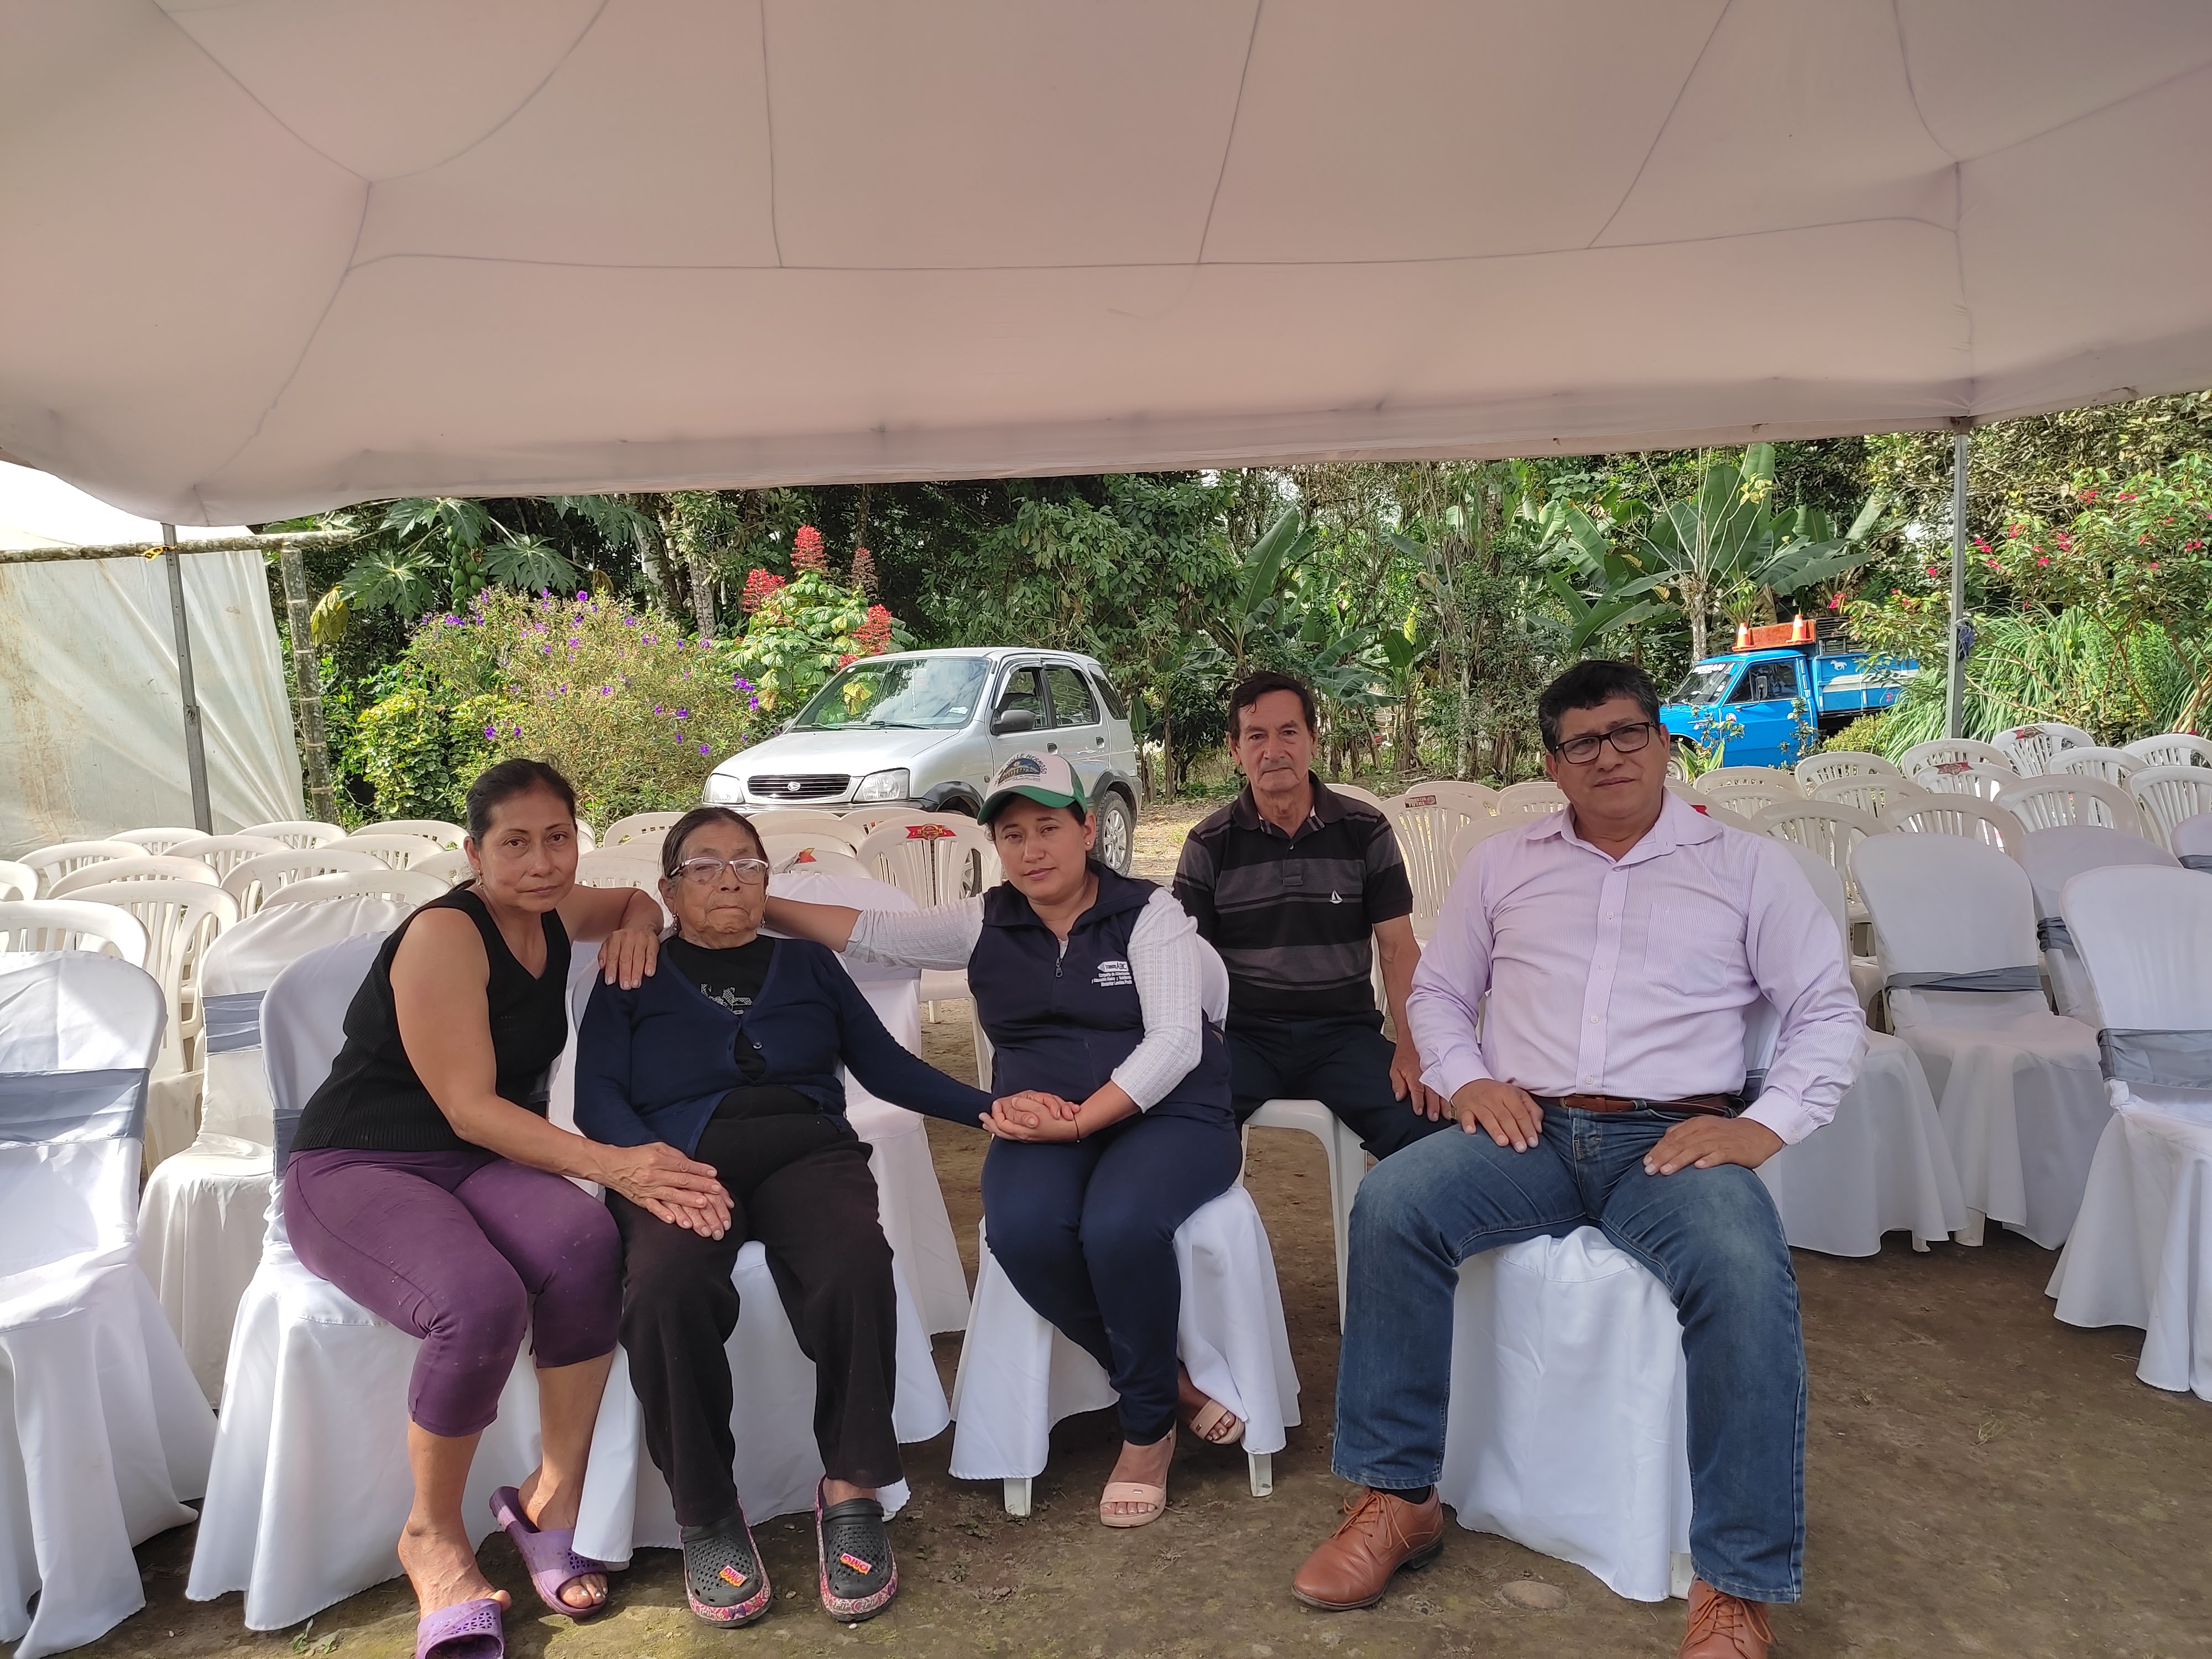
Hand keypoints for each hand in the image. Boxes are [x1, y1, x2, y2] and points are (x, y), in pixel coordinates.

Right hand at [599, 1142, 729, 1233]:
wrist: (612, 1167)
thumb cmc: (637, 1156)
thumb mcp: (657, 1148)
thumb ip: (675, 1156)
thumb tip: (692, 1165)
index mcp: (658, 1160)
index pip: (683, 1166)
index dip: (699, 1170)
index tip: (713, 1174)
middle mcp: (653, 1175)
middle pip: (680, 1181)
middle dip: (700, 1185)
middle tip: (715, 1190)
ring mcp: (647, 1189)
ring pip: (671, 1195)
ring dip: (688, 1200)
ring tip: (702, 1203)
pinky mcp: (641, 1200)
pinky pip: (653, 1208)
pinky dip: (664, 1213)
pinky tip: (674, 1219)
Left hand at [600, 920, 660, 988]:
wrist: (641, 924)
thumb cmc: (625, 939)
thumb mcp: (611, 942)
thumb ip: (604, 954)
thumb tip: (602, 966)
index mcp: (616, 938)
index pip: (612, 956)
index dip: (611, 969)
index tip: (611, 981)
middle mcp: (628, 938)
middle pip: (626, 957)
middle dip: (625, 973)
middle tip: (625, 985)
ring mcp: (641, 939)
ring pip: (639, 957)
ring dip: (637, 972)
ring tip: (635, 983)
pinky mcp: (653, 942)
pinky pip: (652, 954)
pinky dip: (650, 964)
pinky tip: (649, 973)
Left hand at [981, 1094, 1079, 1141]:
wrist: (1071, 1129)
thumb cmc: (1057, 1120)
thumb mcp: (1038, 1108)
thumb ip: (1023, 1105)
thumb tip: (1014, 1102)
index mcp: (1022, 1129)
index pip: (1001, 1124)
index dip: (995, 1114)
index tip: (994, 1105)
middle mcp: (1023, 1136)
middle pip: (1001, 1132)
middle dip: (990, 1124)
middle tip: (982, 1118)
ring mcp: (1028, 1138)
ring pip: (1007, 1134)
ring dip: (996, 1128)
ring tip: (990, 1124)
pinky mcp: (1033, 1137)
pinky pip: (1013, 1135)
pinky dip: (1006, 1130)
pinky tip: (1006, 1127)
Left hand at [1390, 1043, 1447, 1119]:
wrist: (1414, 1039)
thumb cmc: (1405, 1055)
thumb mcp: (1395, 1069)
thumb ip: (1398, 1084)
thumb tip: (1399, 1096)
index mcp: (1414, 1074)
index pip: (1417, 1090)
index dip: (1418, 1102)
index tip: (1419, 1112)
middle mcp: (1426, 1074)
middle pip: (1431, 1092)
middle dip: (1433, 1106)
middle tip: (1433, 1118)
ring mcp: (1435, 1073)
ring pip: (1441, 1090)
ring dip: (1443, 1104)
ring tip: (1445, 1115)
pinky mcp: (1441, 1072)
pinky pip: (1446, 1086)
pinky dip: (1449, 1096)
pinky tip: (1450, 1105)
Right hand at [1450, 1078, 1543, 1151]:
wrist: (1470, 1084)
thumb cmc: (1498, 1094)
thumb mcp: (1517, 1096)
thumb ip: (1532, 1110)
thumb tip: (1538, 1129)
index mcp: (1508, 1093)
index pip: (1521, 1113)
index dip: (1528, 1128)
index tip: (1533, 1143)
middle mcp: (1493, 1097)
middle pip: (1505, 1117)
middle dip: (1514, 1133)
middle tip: (1521, 1148)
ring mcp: (1477, 1103)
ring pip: (1488, 1117)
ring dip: (1495, 1130)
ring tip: (1503, 1143)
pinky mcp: (1464, 1109)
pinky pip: (1466, 1117)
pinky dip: (1468, 1124)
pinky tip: (1472, 1132)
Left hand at [1643, 1116, 1783, 1175]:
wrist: (1757, 1133)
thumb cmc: (1728, 1134)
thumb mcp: (1703, 1129)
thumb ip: (1684, 1134)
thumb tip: (1664, 1141)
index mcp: (1696, 1125)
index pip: (1671, 1138)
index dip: (1657, 1150)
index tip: (1646, 1163)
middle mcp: (1706, 1130)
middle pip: (1680, 1144)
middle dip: (1662, 1157)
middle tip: (1650, 1171)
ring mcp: (1719, 1140)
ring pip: (1695, 1149)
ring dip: (1679, 1160)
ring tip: (1666, 1171)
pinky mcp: (1733, 1149)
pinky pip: (1719, 1155)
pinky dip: (1709, 1160)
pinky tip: (1699, 1167)